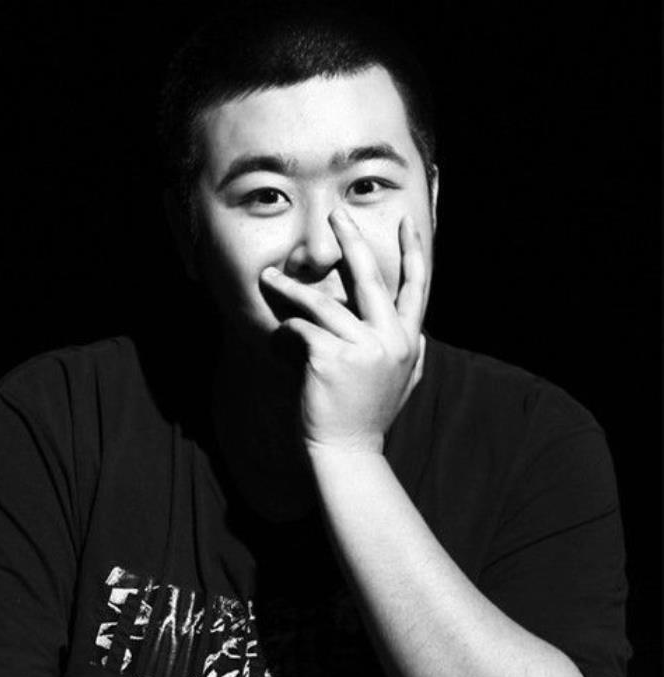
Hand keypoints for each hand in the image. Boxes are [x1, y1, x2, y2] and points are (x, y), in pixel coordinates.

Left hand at [261, 209, 426, 455]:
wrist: (349, 452)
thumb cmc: (368, 418)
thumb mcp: (403, 383)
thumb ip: (410, 354)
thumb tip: (418, 332)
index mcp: (409, 342)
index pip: (417, 287)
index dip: (413, 252)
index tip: (408, 222)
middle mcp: (392, 341)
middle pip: (372, 278)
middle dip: (352, 241)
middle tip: (334, 215)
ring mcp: (363, 349)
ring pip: (323, 302)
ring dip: (291, 288)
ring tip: (269, 277)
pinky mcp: (332, 358)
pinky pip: (301, 329)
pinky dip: (284, 334)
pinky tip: (275, 345)